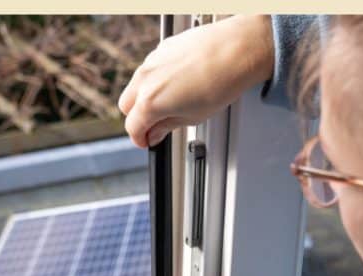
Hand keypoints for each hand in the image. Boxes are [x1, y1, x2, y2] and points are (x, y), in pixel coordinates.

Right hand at [118, 15, 274, 147]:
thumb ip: (167, 127)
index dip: (140, 138)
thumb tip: (156, 133)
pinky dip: (156, 80)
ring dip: (145, 98)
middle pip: (126, 106)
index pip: (132, 127)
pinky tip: (177, 84)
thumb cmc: (220, 83)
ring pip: (136, 85)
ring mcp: (152, 61)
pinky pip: (150, 69)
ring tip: (171, 104)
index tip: (147, 141)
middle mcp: (145, 79)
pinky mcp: (162, 48)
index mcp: (149, 102)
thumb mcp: (192, 117)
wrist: (236, 51)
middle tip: (156, 126)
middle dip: (137, 118)